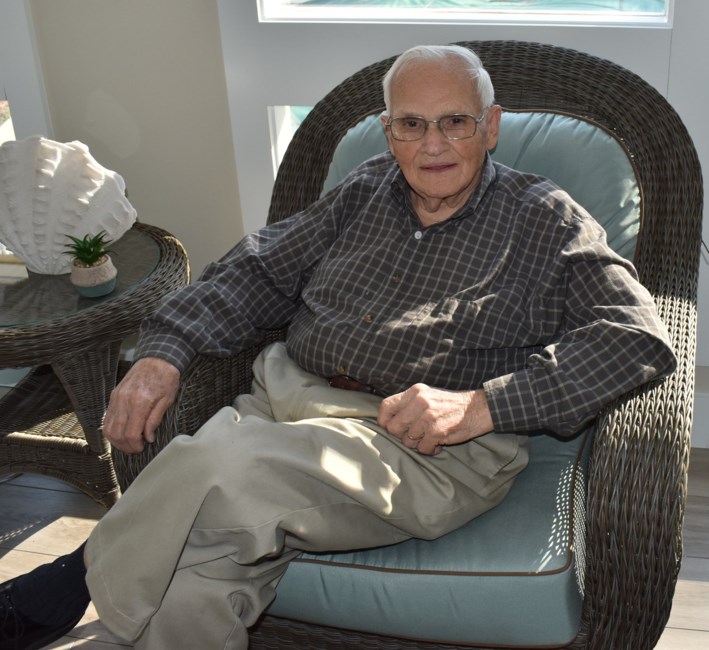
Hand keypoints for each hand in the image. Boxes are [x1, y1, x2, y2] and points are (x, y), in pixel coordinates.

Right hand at [103, 357, 179, 453]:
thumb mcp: (167, 400)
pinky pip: (107, 418)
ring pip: (108, 428)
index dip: (135, 445)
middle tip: (136, 449)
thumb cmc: (166, 378)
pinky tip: (122, 433)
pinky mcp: (113, 395)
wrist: (157, 358)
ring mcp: (116, 398)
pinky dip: (112, 429)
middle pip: (117, 433)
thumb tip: (148, 437)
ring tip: (128, 443)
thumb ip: (155, 420)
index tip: (142, 448)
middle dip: (125, 446)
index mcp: (139, 403)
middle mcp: (124, 401)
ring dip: (116, 440)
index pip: (131, 433)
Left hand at [377, 384, 492, 455]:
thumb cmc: (449, 405)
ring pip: (407, 441)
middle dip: (402, 436)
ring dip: (418, 444)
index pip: (386, 406)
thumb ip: (408, 405)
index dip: (384, 420)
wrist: (478, 409)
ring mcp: (428, 417)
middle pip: (393, 427)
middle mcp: (419, 402)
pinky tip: (439, 443)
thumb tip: (386, 421)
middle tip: (416, 435)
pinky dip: (430, 450)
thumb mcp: (427, 396)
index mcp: (415, 392)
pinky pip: (423, 449)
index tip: (390, 427)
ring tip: (430, 437)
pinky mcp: (437, 432)